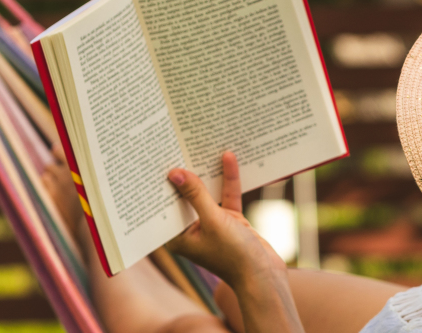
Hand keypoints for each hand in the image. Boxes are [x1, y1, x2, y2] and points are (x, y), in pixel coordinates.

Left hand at [165, 152, 284, 287]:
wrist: (265, 276)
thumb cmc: (234, 256)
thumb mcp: (214, 221)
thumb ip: (196, 196)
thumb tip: (176, 174)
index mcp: (178, 237)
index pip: (165, 206)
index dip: (161, 184)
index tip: (156, 160)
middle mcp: (192, 230)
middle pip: (186, 196)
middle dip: (186, 174)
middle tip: (177, 146)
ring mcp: (212, 224)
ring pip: (208, 193)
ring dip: (208, 174)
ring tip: (201, 147)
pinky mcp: (231, 221)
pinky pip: (227, 196)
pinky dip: (228, 180)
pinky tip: (228, 158)